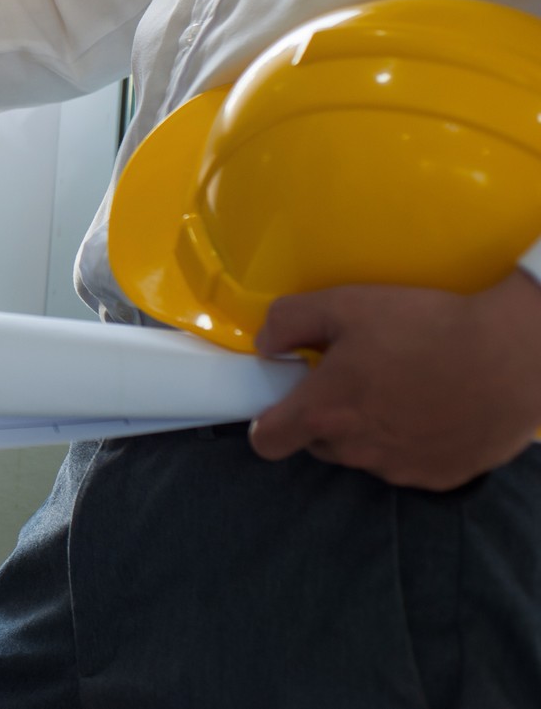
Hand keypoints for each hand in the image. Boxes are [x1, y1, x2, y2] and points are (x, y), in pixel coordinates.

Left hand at [248, 271, 540, 489]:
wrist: (514, 355)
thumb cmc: (426, 326)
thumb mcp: (345, 304)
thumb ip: (289, 321)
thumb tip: (267, 344)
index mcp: (326, 412)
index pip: (267, 442)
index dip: (267, 423)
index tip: (284, 402)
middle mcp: (358, 451)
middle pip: (317, 444)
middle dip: (325, 417)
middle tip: (354, 380)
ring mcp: (401, 469)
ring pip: (363, 455)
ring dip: (368, 430)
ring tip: (400, 390)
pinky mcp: (441, 477)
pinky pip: (407, 464)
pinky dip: (410, 442)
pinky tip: (431, 410)